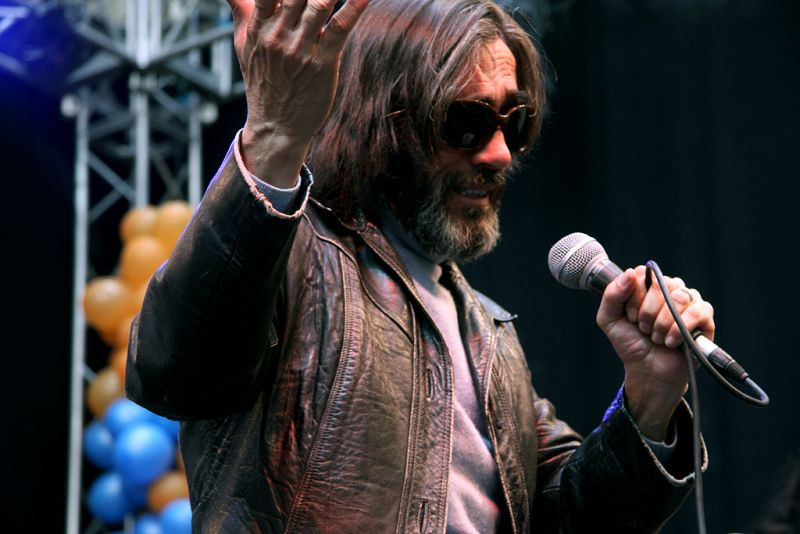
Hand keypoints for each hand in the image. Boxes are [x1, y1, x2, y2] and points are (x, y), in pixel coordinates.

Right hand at [228, 0, 368, 185]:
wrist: (276, 126)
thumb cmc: (263, 80)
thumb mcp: (243, 42)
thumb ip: (240, 6)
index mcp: (257, 25)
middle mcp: (277, 34)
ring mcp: (300, 49)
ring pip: (319, 3)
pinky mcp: (322, 63)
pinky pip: (341, 27)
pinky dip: (355, 6)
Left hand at [596, 266, 714, 439]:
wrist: (648, 371)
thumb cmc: (630, 343)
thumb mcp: (609, 319)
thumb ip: (611, 295)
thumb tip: (629, 273)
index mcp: (648, 284)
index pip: (643, 274)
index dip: (634, 298)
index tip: (630, 317)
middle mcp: (670, 288)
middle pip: (661, 284)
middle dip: (647, 313)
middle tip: (644, 329)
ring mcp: (689, 301)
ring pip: (679, 297)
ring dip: (663, 323)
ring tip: (657, 337)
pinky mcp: (705, 318)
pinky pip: (698, 311)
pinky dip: (680, 329)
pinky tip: (671, 342)